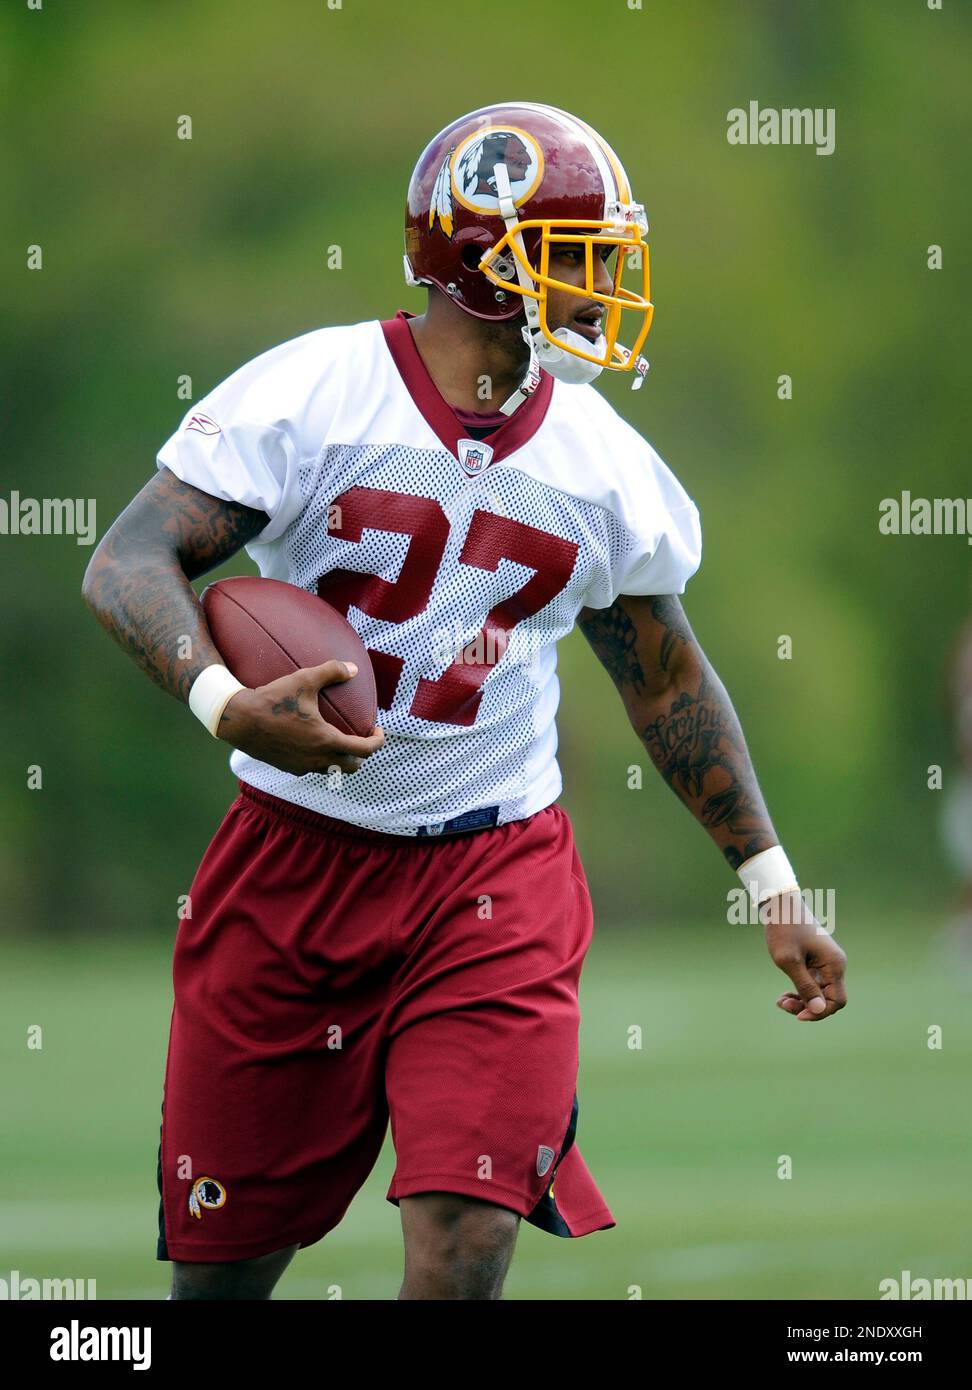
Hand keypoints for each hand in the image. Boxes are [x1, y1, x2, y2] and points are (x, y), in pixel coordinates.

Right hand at [216, 661, 384, 775]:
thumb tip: (352, 668)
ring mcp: (303, 767)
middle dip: (362, 754)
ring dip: (342, 759)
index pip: (365, 750)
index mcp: (326, 741)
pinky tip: (314, 743)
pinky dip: (322, 760)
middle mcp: (317, 759)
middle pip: (353, 766)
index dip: (377, 741)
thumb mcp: (304, 679)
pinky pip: (313, 769)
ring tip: (341, 741)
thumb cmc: (273, 700)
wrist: (240, 720)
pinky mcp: (289, 768)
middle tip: (362, 737)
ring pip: (333, 770)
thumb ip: (331, 671)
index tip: (377, 730)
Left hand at [763, 889, 847, 1021]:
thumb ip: (805, 986)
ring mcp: (827, 963)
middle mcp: (836, 965)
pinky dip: (800, 991)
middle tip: (782, 1004)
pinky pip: (814, 984)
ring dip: (802, 1001)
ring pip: (820, 993)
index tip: (797, 1015)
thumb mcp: (789, 961)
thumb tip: (818, 1010)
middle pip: (828, 999)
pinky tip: (785, 994)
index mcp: (834, 965)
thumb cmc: (784, 929)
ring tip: (781, 1001)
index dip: (819, 1013)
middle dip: (807, 1007)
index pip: (836, 1001)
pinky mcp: (818, 961)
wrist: (780, 904)